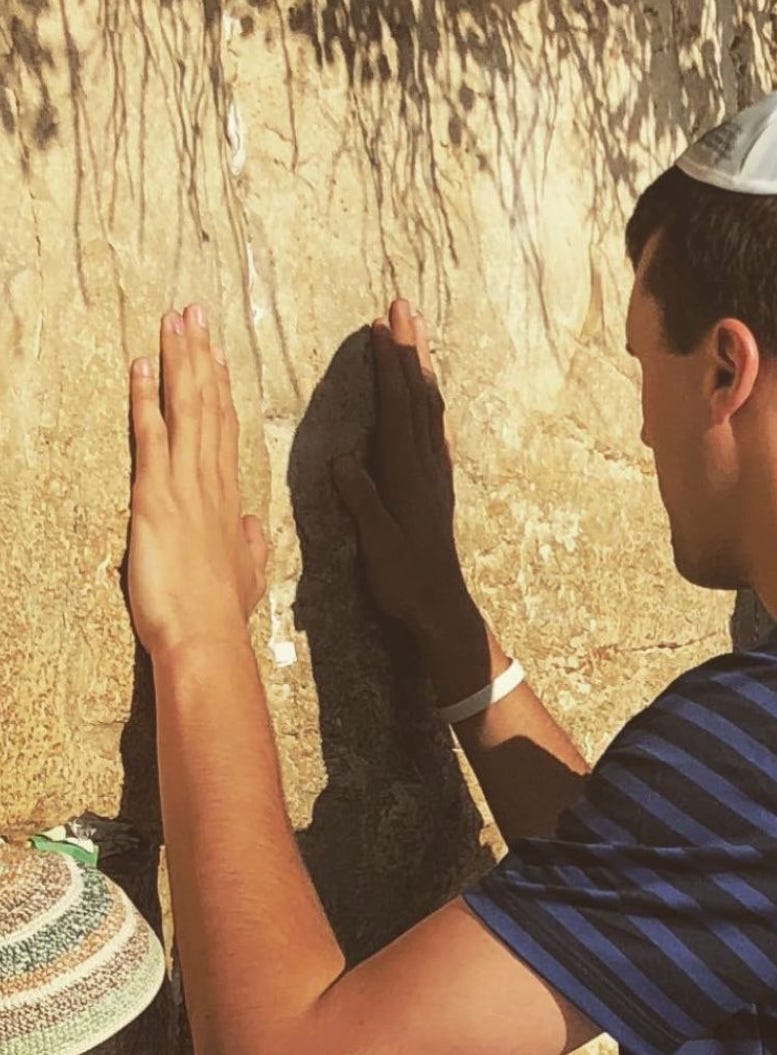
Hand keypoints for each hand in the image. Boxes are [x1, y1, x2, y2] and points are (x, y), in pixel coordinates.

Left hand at [127, 305, 266, 658]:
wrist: (207, 636)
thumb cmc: (223, 613)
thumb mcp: (246, 575)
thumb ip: (249, 545)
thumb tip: (250, 527)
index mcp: (228, 498)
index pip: (225, 431)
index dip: (221, 389)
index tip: (219, 355)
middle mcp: (210, 481)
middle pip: (209, 406)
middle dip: (202, 356)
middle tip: (196, 313)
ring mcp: (185, 484)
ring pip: (187, 409)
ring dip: (180, 361)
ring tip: (176, 320)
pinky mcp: (155, 494)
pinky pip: (152, 434)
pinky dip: (147, 397)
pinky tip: (143, 364)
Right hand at [332, 299, 474, 642]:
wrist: (442, 607)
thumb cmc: (405, 580)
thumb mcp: (378, 545)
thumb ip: (362, 503)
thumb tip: (339, 460)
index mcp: (406, 474)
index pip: (397, 408)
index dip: (388, 366)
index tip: (379, 327)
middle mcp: (424, 464)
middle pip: (418, 394)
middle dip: (408, 348)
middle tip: (402, 306)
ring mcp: (435, 472)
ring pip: (429, 406)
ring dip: (420, 366)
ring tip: (414, 333)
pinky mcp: (438, 484)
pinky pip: (434, 429)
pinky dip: (429, 400)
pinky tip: (428, 395)